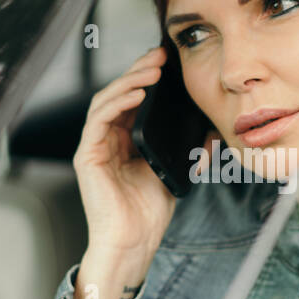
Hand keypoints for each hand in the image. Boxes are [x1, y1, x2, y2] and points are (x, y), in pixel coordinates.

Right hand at [71, 47, 177, 298]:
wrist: (132, 243)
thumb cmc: (148, 214)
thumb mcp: (175, 173)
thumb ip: (188, 152)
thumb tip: (211, 132)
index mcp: (125, 142)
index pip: (134, 101)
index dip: (148, 78)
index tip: (167, 61)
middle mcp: (107, 141)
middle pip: (119, 94)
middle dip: (139, 71)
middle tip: (160, 55)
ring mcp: (95, 147)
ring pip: (106, 101)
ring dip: (129, 81)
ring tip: (152, 70)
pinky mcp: (87, 156)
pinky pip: (98, 121)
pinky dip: (117, 103)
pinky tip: (136, 93)